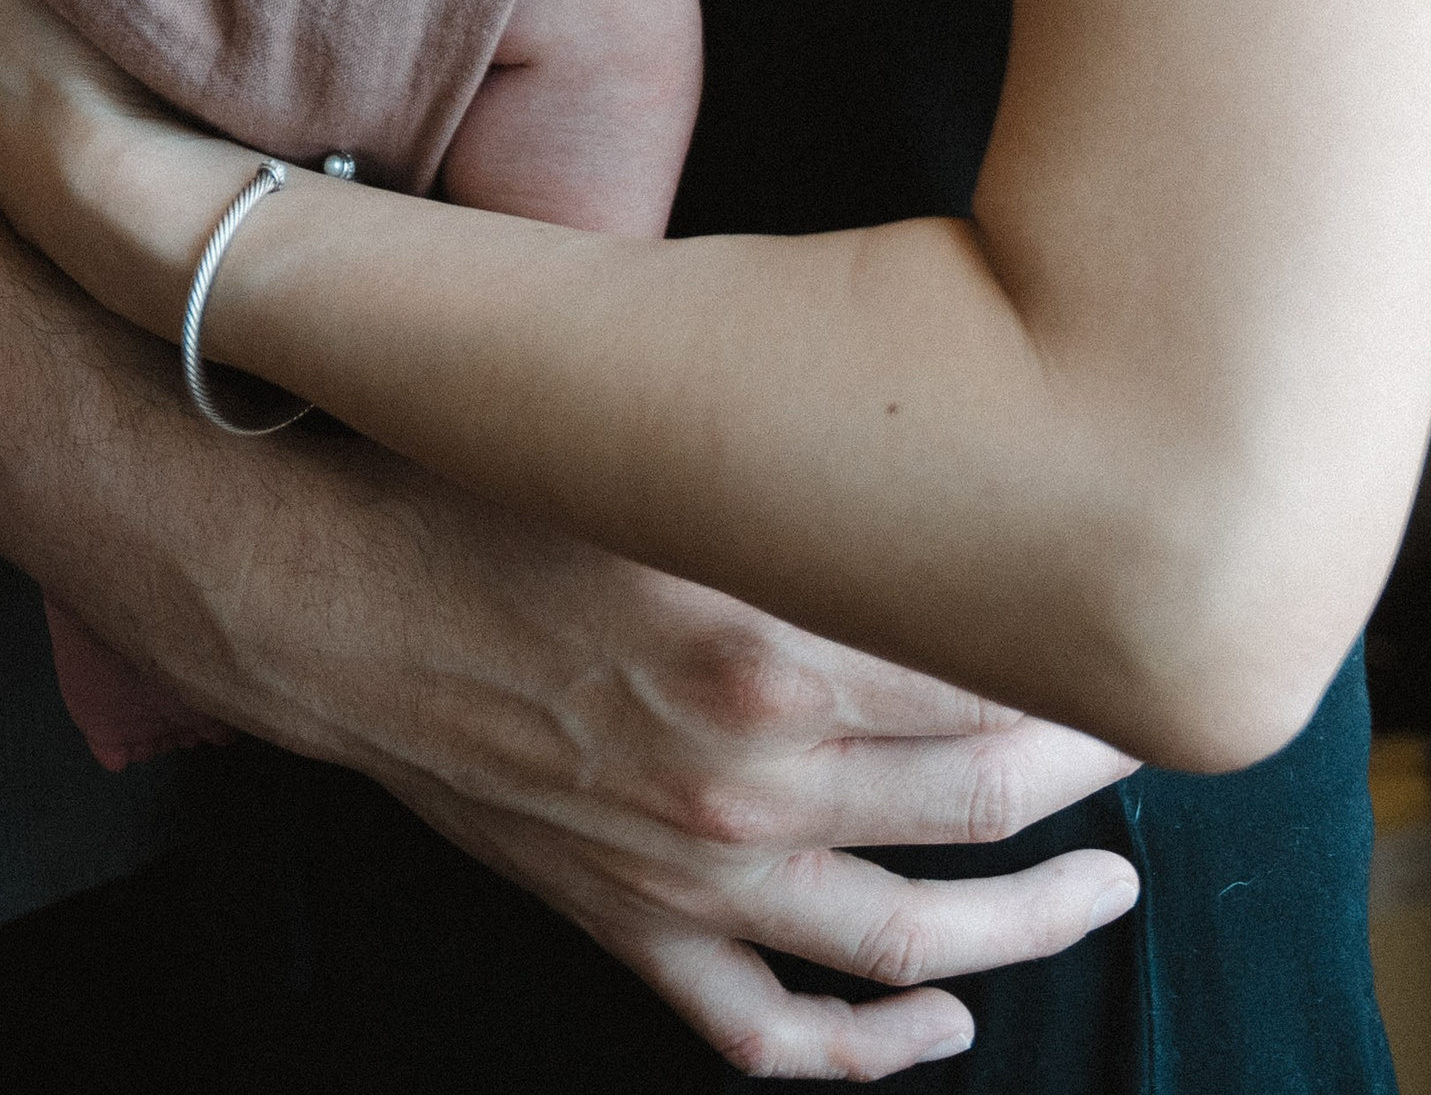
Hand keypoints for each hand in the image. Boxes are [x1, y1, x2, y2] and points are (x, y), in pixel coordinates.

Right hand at [0, 0, 1138, 1077]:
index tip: (1127, 616)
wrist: (287, 571)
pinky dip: (860, 1045)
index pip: (983, 671)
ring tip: (1099, 900)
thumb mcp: (634, 420)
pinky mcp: (612, 914)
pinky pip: (760, 1025)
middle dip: (1080, 775)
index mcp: (751, 626)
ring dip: (1018, 931)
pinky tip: (932, 1021)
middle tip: (1143, 725)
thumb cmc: (460, 465)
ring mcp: (675, 861)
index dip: (1077, 662)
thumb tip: (904, 400)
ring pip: (897, 941)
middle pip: (975, 801)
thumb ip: (770, 427)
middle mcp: (736, 765)